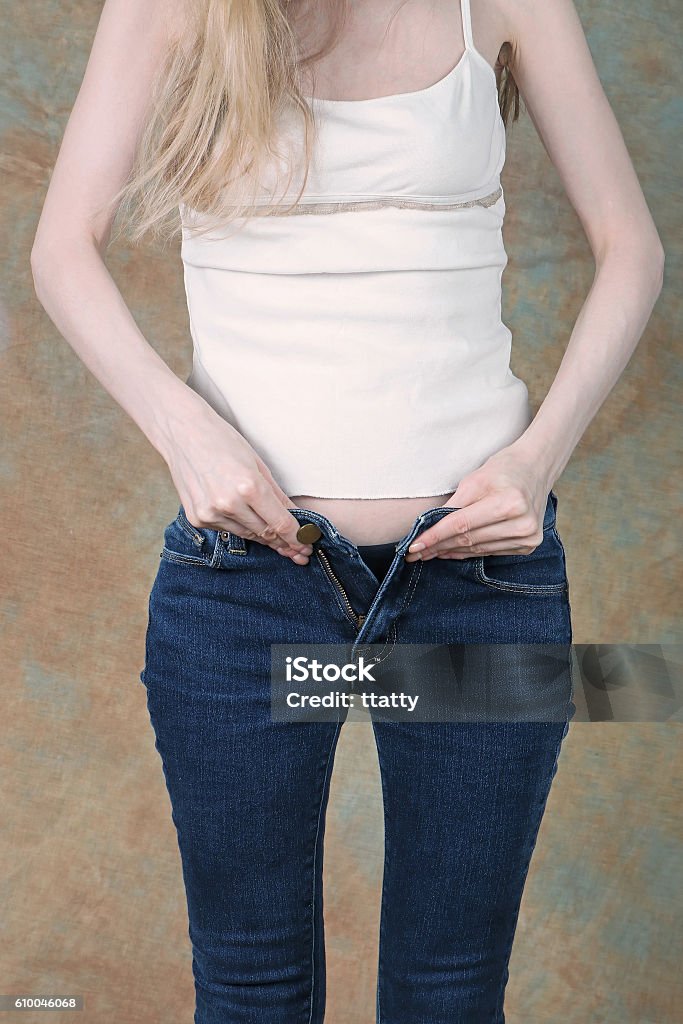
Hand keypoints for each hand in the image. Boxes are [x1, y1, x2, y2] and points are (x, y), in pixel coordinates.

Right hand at [163, 404, 312, 564]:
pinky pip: (227, 530)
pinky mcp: (197, 518)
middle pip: (265, 533)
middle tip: (297, 551)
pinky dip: (239, 526)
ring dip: (262, 535)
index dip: (296, 538)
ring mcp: (210, 513)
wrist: (182, 433)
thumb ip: (277, 495)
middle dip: (283, 542)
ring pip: (247, 534)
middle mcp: (228, 504)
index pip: (280, 523)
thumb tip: (295, 518)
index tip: (306, 546)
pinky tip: (243, 517)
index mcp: (249, 486)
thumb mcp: (258, 464)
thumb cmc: (222, 441)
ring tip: (276, 539)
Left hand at [404, 447, 551, 562]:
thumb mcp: (475, 479)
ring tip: (428, 554)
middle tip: (415, 554)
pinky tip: (450, 552)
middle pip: (469, 539)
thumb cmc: (504, 469)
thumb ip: (453, 505)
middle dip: (438, 547)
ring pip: (477, 549)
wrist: (537, 469)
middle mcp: (522, 524)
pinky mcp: (528, 545)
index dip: (434, 536)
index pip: (462, 524)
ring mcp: (528, 537)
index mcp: (510, 503)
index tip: (413, 546)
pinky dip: (468, 552)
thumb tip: (428, 528)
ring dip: (450, 552)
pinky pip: (489, 551)